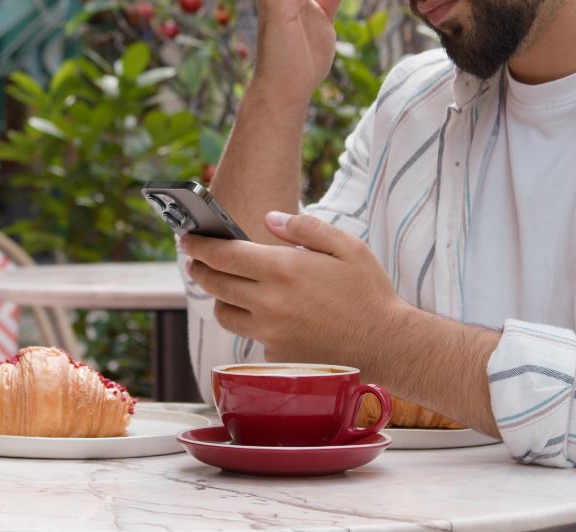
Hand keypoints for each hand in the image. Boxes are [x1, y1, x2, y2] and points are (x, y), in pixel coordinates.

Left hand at [182, 210, 405, 367]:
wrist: (388, 345)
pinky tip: (265, 314)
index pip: (222, 255)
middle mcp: (269, 302)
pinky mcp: (276, 356)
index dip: (199, 245)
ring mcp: (270, 333)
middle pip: (215, 284)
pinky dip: (251, 324)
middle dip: (199, 268)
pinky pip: (250, 336)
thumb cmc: (369, 292)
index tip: (186, 239)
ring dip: (221, 298)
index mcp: (282, 269)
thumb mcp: (345, 246)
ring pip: (225, 313)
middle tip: (195, 260)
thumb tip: (268, 219)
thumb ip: (303, 228)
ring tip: (227, 287)